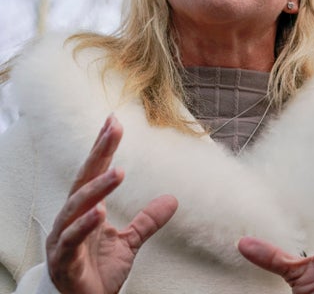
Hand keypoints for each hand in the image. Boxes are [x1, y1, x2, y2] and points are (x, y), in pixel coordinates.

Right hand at [45, 114, 177, 293]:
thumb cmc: (97, 270)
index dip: (103, 147)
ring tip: (119, 172)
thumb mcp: (129, 242)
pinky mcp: (64, 260)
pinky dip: (85, 225)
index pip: (94, 172)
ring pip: (77, 206)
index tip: (114, 121)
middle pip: (84, 179)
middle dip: (99, 153)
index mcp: (86, 210)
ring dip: (97, 188)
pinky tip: (100, 212)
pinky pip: (72, 240)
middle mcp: (71, 219)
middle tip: (113, 127)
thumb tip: (172, 199)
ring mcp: (64, 239)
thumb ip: (147, 220)